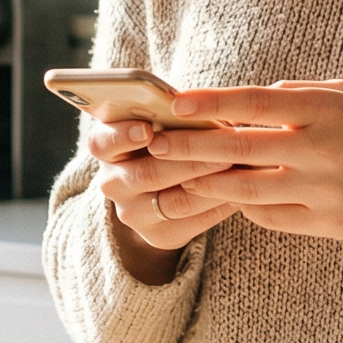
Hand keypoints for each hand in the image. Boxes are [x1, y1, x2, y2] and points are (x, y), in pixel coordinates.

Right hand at [86, 108, 241, 280]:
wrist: (162, 189)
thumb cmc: (167, 138)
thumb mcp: (159, 122)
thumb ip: (170, 114)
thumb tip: (204, 105)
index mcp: (105, 147)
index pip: (102, 142)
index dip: (123, 136)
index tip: (147, 130)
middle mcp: (112, 183)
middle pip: (148, 173)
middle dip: (189, 159)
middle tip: (223, 148)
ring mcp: (132, 213)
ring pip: (176, 201)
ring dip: (210, 183)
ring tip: (237, 167)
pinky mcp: (157, 236)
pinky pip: (193, 222)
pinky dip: (218, 205)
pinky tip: (240, 190)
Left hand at [149, 81, 342, 245]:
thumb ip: (300, 94)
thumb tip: (252, 98)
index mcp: (324, 110)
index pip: (252, 103)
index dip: (210, 103)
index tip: (175, 104)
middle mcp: (319, 149)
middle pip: (238, 148)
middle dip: (190, 146)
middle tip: (157, 144)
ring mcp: (320, 190)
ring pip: (245, 189)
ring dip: (205, 184)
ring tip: (174, 179)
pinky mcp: (323, 223)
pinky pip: (268, 215)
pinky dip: (244, 205)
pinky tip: (228, 198)